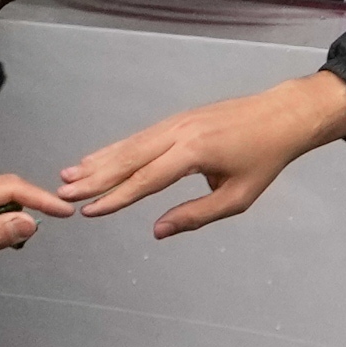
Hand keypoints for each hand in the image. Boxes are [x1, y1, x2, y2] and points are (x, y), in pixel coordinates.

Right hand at [56, 72, 345, 238]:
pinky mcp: (177, 119)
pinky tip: (98, 158)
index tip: (89, 211)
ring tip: (69, 176)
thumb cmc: (264, 159)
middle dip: (95, 177)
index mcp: (194, 153)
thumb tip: (157, 231)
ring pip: (130, 144)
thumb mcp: (237, 198)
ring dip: (99, 161)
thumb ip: (195, 215)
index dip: (115, 198)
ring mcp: (176, 121)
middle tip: (63, 193)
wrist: (281, 115)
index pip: (146, 179)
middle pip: (129, 158)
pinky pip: (141, 136)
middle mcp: (179, 132)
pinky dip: (116, 149)